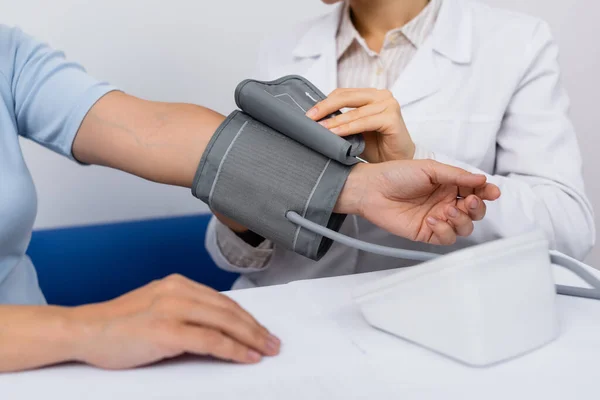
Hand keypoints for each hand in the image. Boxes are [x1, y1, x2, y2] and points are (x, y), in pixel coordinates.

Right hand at [68, 274, 279, 368]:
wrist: (84, 330)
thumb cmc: (118, 325)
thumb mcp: (156, 308)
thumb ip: (184, 312)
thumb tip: (217, 329)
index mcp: (177, 284)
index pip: (222, 301)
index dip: (246, 317)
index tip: (261, 330)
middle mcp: (178, 291)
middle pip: (229, 310)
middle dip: (256, 328)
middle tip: (273, 342)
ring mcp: (172, 309)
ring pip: (224, 322)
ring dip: (251, 338)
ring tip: (267, 350)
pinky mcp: (166, 331)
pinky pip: (210, 340)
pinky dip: (233, 349)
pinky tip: (247, 357)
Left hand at [306, 88, 413, 161]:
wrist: (394, 162)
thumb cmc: (375, 147)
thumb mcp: (354, 129)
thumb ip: (341, 120)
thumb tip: (314, 119)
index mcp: (371, 95)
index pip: (343, 93)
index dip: (325, 102)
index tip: (309, 114)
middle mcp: (382, 96)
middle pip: (347, 97)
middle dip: (326, 107)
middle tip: (310, 118)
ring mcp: (389, 105)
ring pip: (354, 112)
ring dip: (335, 121)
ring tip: (320, 129)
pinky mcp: (392, 118)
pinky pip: (364, 122)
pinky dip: (349, 128)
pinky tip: (336, 133)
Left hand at [336, 160, 500, 244]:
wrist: (372, 189)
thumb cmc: (396, 174)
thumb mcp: (429, 169)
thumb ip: (456, 175)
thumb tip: (482, 179)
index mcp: (449, 185)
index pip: (476, 191)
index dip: (487, 192)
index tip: (492, 192)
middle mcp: (446, 202)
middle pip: (474, 212)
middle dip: (477, 208)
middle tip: (468, 201)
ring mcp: (437, 219)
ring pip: (464, 228)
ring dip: (462, 220)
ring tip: (447, 210)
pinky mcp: (426, 232)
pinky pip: (446, 238)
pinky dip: (445, 231)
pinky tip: (434, 219)